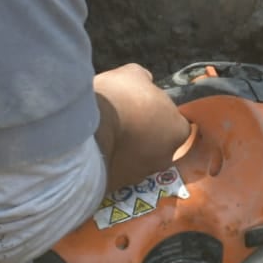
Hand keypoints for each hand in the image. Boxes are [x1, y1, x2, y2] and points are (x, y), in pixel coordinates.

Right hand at [94, 63, 192, 188]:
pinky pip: (114, 173)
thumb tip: (145, 82)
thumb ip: (145, 81)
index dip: (159, 116)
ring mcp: (140, 176)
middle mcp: (164, 159)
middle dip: (143, 137)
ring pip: (135, 163)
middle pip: (157, 146)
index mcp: (177, 131)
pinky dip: (107, 164)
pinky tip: (94, 152)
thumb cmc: (117, 99)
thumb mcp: (134, 75)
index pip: (176, 124)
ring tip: (104, 137)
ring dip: (124, 152)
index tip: (142, 109)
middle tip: (123, 123)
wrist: (84, 130)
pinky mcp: (115, 187)